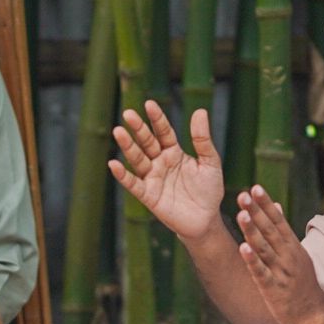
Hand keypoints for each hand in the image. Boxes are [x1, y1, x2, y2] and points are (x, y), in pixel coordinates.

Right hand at [108, 102, 225, 241]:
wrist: (206, 220)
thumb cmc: (209, 190)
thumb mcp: (210, 162)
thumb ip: (202, 139)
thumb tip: (200, 111)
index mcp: (174, 152)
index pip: (163, 132)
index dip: (157, 118)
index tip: (149, 104)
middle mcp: (160, 162)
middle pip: (147, 142)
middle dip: (138, 128)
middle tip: (128, 113)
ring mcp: (153, 178)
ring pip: (137, 159)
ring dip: (128, 147)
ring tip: (119, 131)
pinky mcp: (148, 196)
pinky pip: (133, 184)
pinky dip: (123, 175)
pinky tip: (113, 164)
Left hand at [234, 185, 323, 323]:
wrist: (313, 312)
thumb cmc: (302, 281)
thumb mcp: (297, 252)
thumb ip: (283, 230)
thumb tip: (276, 205)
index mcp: (292, 246)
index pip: (277, 220)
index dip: (266, 204)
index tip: (255, 187)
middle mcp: (287, 255)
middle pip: (270, 230)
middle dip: (256, 212)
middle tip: (243, 195)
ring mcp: (281, 272)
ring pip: (264, 248)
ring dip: (252, 231)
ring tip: (241, 215)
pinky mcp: (273, 288)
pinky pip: (261, 272)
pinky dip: (252, 260)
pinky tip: (242, 248)